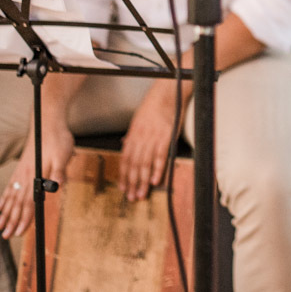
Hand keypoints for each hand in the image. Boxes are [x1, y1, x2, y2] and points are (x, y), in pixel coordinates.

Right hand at [0, 121, 74, 237]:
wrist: (47, 122)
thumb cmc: (58, 139)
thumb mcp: (64, 155)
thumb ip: (60, 172)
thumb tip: (58, 186)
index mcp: (36, 176)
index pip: (29, 203)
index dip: (24, 219)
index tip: (19, 233)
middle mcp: (25, 176)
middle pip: (18, 203)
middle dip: (12, 221)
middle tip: (5, 237)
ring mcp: (21, 172)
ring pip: (12, 197)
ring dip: (6, 213)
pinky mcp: (21, 168)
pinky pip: (10, 187)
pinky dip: (5, 198)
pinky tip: (0, 207)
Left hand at [119, 83, 183, 201]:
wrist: (167, 95)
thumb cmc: (153, 106)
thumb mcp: (138, 120)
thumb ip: (132, 135)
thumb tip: (124, 144)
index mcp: (133, 134)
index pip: (125, 159)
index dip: (123, 175)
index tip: (123, 187)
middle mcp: (140, 138)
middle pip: (133, 164)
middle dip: (131, 182)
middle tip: (131, 196)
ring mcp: (153, 138)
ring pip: (145, 163)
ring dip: (142, 181)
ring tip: (141, 193)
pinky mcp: (166, 137)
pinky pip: (160, 156)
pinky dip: (157, 169)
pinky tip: (154, 181)